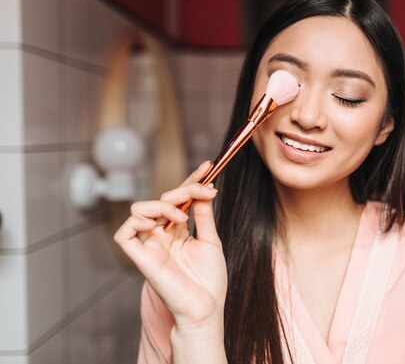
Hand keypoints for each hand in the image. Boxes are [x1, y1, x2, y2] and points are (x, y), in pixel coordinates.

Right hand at [114, 161, 226, 329]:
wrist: (206, 308)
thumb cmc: (209, 280)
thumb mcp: (210, 241)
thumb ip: (204, 216)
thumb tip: (205, 190)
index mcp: (177, 231)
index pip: (179, 199)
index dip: (191, 180)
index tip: (209, 165)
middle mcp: (161, 235)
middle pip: (163, 199)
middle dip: (185, 190)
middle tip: (206, 190)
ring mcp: (149, 245)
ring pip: (140, 209)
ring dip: (163, 204)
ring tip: (182, 215)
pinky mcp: (140, 257)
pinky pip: (124, 234)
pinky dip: (136, 222)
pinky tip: (156, 222)